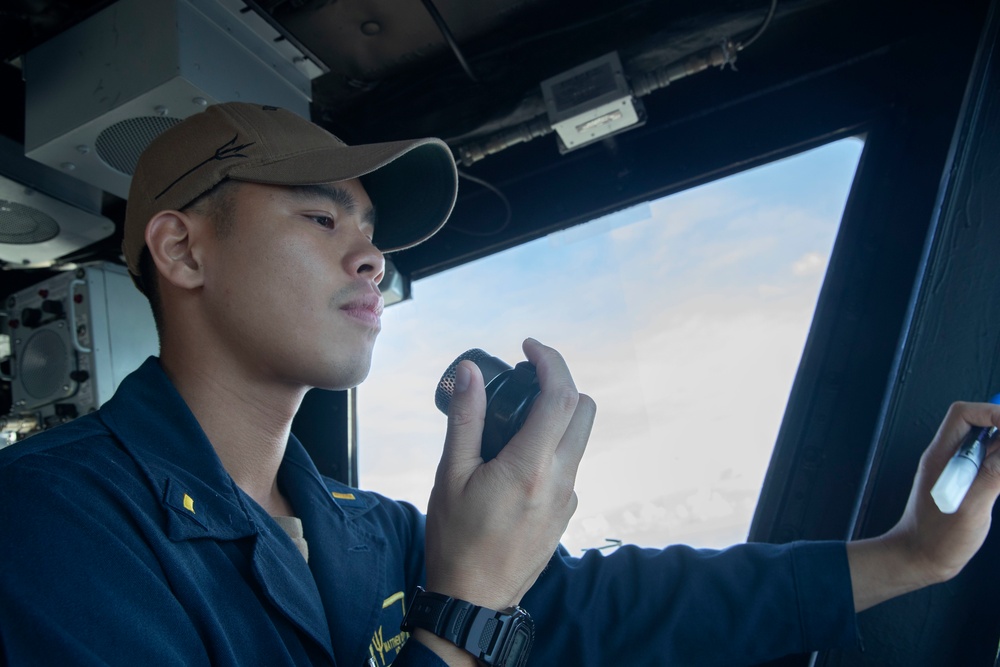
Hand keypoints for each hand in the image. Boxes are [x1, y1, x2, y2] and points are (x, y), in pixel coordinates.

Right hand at [423, 338, 595, 609]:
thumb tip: (469, 371)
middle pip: (584, 410)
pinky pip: (569, 466)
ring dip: (557, 417)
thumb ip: (465, 418)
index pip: (561, 397)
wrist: (473, 600)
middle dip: (561, 384)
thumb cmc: (454, 540)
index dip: (551, 361)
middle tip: (527, 379)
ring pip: (579, 438)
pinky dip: (551, 448)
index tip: (529, 347)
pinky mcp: (567, 513)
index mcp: (530, 468)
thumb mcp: (450, 475)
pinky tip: (516, 463)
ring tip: (516, 421)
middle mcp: (560, 481)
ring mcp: (569, 499)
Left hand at [847, 400, 999, 610]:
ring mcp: (958, 471)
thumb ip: (992, 476)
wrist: (919, 559)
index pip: (964, 414)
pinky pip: (990, 464)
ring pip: (990, 445)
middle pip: (982, 426)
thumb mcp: (970, 508)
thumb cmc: (938, 538)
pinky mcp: (968, 485)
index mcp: (941, 455)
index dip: (993, 412)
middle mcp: (949, 457)